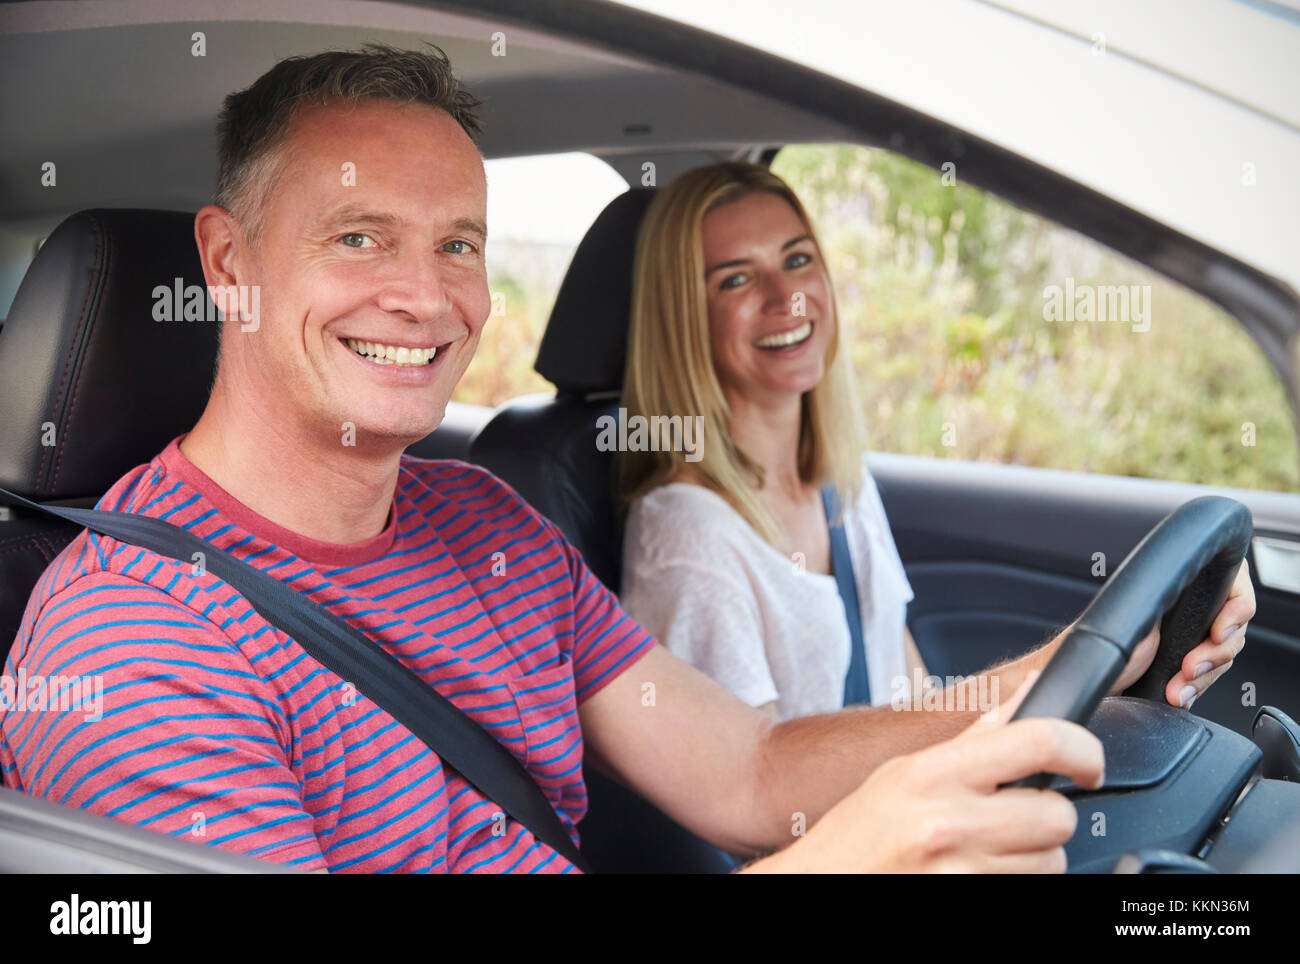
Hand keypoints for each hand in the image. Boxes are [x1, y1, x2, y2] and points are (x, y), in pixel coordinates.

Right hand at [768, 671, 1101, 872]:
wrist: (818, 888)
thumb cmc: (856, 836)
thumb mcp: (902, 775)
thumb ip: (972, 741)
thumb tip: (1028, 697)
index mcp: (931, 774)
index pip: (1037, 740)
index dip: (1082, 749)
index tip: (1088, 764)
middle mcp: (948, 822)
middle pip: (1058, 815)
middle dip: (1047, 819)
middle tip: (1015, 820)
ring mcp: (961, 873)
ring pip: (1052, 862)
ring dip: (1032, 859)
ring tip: (985, 853)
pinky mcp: (973, 905)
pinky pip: (1029, 892)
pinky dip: (1014, 883)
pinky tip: (976, 875)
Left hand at [1109, 559, 1254, 708]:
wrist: (1089, 682)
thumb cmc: (1100, 646)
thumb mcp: (1135, 615)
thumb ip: (1163, 599)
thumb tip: (1193, 595)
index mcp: (1179, 589)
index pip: (1233, 585)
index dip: (1236, 609)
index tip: (1218, 634)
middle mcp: (1188, 611)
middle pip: (1234, 627)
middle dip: (1217, 653)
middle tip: (1189, 667)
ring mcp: (1189, 640)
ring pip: (1224, 655)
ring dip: (1204, 677)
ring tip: (1176, 689)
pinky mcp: (1186, 667)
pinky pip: (1210, 676)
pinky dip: (1197, 688)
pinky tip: (1179, 695)